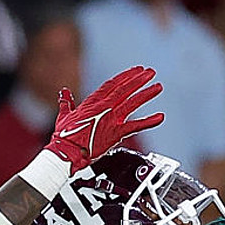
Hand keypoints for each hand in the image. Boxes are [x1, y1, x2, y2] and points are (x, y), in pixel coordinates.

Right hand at [45, 66, 163, 172]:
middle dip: (139, 79)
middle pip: (125, 89)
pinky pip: (136, 126)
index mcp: (92, 102)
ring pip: (132, 103)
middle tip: (151, 72)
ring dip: (146, 94)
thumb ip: (66, 102)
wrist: (67, 153)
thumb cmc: (64, 138)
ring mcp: (111, 119)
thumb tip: (64, 92)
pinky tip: (160, 117)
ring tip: (158, 87)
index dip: (126, 76)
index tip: (136, 70)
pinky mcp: (116, 133)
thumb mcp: (64, 115)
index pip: (112, 84)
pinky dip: (149, 121)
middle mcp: (104, 107)